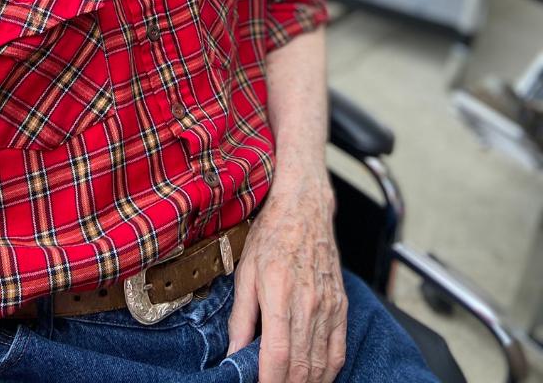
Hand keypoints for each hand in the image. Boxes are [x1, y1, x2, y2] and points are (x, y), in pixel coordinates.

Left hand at [226, 171, 347, 382]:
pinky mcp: (341, 306)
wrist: (304, 208)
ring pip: (320, 365)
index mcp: (280, 294)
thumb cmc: (271, 236)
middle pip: (300, 367)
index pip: (277, 356)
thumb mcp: (245, 272)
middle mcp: (308, 304)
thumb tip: (233, 355)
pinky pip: (338, 351)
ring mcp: (329, 306)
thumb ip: (240, 318)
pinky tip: (313, 378)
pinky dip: (327, 373)